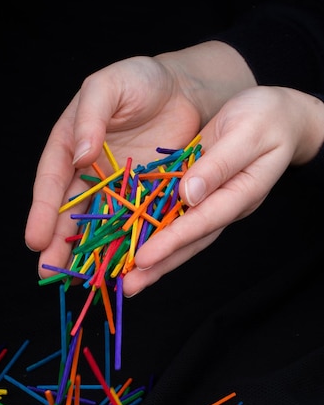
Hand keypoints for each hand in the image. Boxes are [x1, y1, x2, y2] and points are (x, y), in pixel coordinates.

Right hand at [25, 42, 255, 277]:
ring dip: (86, 254)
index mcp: (71, 145)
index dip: (43, 211)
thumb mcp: (109, 86)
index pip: (52, 181)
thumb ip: (91, 116)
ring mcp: (116, 188)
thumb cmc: (141, 80)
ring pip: (97, 225)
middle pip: (69, 212)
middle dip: (57, 243)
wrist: (185, 89)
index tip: (35, 240)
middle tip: (48, 272)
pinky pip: (131, 225)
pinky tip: (118, 268)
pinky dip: (124, 246)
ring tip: (76, 280)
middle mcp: (89, 172)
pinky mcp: (143, 198)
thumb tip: (79, 154)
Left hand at [123, 86, 323, 296]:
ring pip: (180, 236)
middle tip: (129, 287)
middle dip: (158, 265)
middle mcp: (223, 206)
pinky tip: (131, 246)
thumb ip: (220, 163)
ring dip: (155, 259)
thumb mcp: (248, 132)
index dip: (172, 241)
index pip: (202, 222)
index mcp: (240, 194)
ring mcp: (210, 203)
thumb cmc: (267, 118)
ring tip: (128, 281)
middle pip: (189, 242)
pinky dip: (152, 233)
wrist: (278, 117)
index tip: (143, 258)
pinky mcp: (197, 194)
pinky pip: (173, 218)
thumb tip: (189, 194)